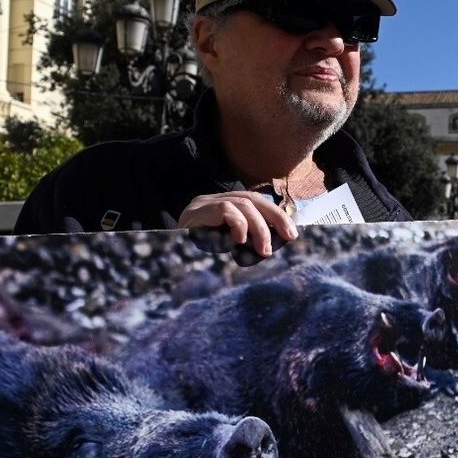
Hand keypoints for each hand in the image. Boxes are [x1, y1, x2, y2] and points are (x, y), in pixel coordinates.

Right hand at [177, 191, 297, 256]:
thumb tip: (272, 245)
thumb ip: (245, 242)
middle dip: (275, 217)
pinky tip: (239, 240)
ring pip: (243, 205)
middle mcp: (214, 200)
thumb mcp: (226, 248)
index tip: (292, 233)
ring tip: (263, 250)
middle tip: (289, 237)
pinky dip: (238, 224)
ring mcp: (204, 203)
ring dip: (260, 228)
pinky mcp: (196, 211)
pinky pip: (225, 210)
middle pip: (252, 199)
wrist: (164, 258)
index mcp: (223, 206)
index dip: (276, 215)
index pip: (255, 202)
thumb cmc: (197, 258)